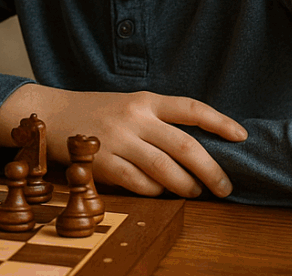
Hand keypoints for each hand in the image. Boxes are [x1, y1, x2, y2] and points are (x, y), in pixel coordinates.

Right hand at [0, 84, 246, 197]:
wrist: (49, 114)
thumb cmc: (95, 112)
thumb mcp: (128, 104)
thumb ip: (158, 119)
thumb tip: (199, 148)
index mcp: (145, 100)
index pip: (191, 108)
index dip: (220, 122)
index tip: (242, 137)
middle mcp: (134, 117)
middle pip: (185, 146)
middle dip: (211, 170)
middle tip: (225, 186)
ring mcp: (117, 140)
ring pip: (165, 169)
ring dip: (186, 186)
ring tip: (194, 192)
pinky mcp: (101, 161)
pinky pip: (138, 184)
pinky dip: (154, 192)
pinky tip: (158, 192)